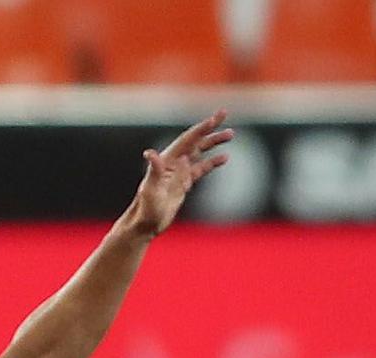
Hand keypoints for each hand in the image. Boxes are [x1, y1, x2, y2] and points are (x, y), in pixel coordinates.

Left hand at [132, 110, 232, 237]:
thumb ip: (154, 170)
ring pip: (200, 152)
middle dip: (210, 128)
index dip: (200, 129)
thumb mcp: (150, 189)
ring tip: (230, 134)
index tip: (213, 119)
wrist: (146, 225)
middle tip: (224, 114)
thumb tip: (150, 153)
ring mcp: (179, 173)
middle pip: (195, 141)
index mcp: (167, 160)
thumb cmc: (145, 208)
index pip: (187, 140)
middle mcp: (174, 163)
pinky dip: (212, 162)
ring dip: (214, 142)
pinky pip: (201, 169)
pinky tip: (224, 158)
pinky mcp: (184, 183)